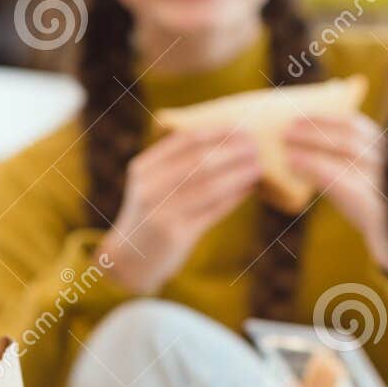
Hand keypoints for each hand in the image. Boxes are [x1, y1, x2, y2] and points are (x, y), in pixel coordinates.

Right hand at [99, 128, 261, 293]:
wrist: (130, 258)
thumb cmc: (150, 213)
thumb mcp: (150, 183)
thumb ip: (174, 163)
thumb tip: (223, 140)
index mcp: (143, 168)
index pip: (184, 141)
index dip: (216, 132)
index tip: (240, 128)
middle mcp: (150, 189)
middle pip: (199, 162)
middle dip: (232, 152)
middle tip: (255, 146)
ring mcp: (162, 213)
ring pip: (210, 187)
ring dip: (238, 175)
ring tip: (257, 168)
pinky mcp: (177, 236)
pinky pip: (213, 211)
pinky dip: (233, 198)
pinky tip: (248, 189)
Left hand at [284, 112, 384, 252]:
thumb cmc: (376, 210)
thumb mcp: (368, 182)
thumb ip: (348, 162)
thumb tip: (304, 145)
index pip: (357, 125)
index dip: (328, 117)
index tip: (302, 115)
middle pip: (348, 134)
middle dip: (316, 127)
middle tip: (287, 127)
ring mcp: (382, 179)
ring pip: (344, 148)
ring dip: (311, 140)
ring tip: (284, 142)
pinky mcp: (371, 200)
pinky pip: (336, 174)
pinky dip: (311, 164)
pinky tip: (292, 162)